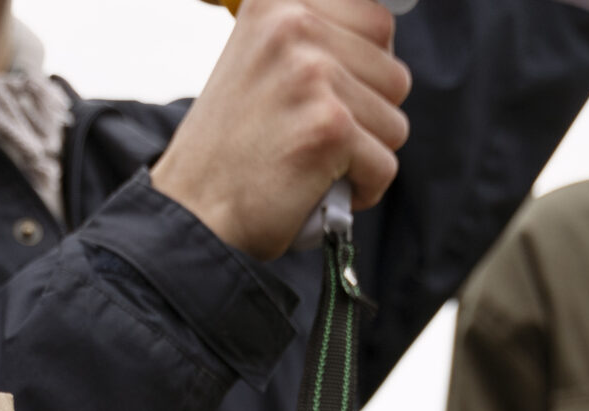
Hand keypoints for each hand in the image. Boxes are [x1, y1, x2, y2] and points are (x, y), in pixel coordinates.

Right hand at [153, 0, 414, 259]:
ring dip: (363, 155)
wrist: (193, 211)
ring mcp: (314, 74)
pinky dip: (359, 190)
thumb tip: (384, 38)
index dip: (366, 70)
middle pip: (395, 72)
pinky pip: (386, 166)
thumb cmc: (232, 148)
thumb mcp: (264, 61)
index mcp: (281, 2)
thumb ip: (316, 39)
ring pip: (395, 123)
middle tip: (312, 134)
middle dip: (368, 116)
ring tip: (310, 160)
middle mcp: (295, 25)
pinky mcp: (330, 127)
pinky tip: (314, 187)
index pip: (377, 20)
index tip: (329, 96)